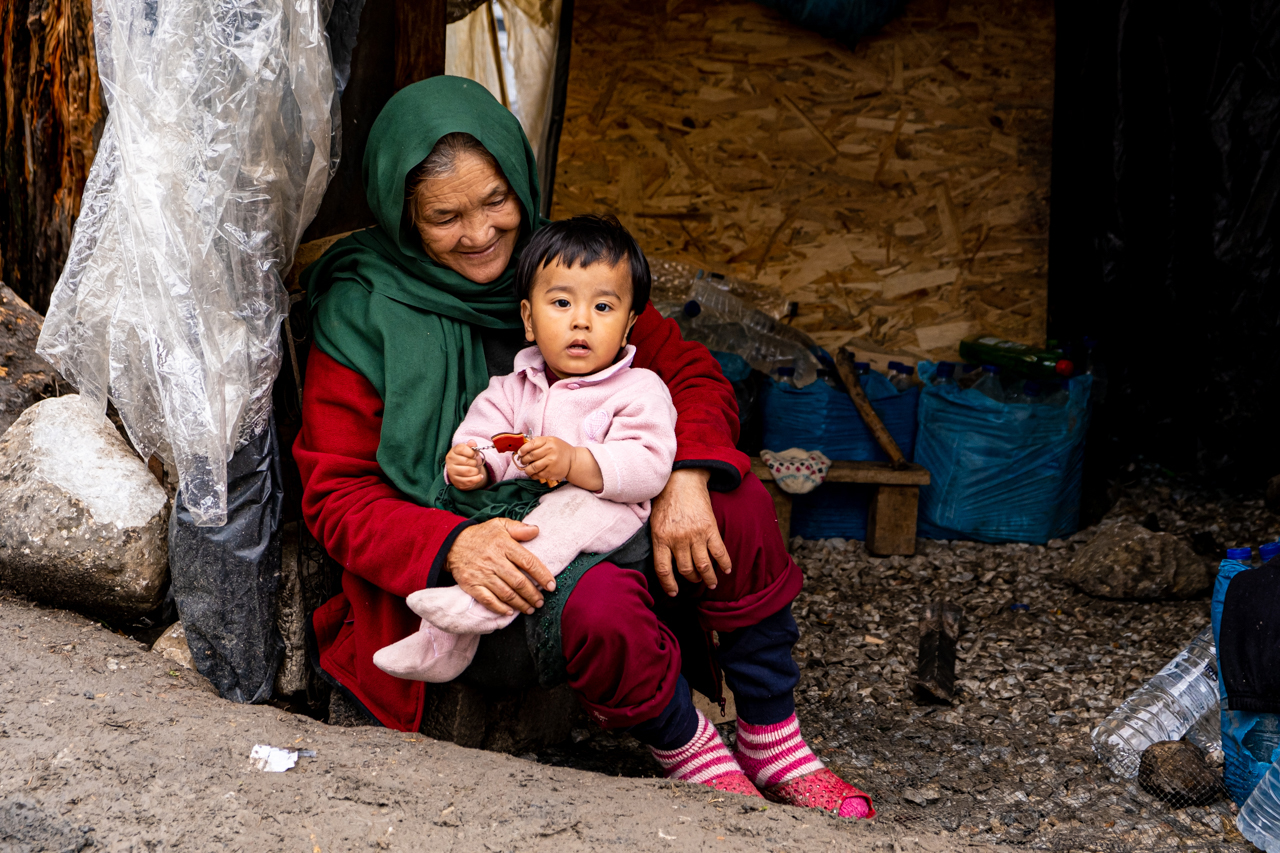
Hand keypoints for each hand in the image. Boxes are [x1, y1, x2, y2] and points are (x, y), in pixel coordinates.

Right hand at [445, 441, 487, 490]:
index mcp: (453, 452)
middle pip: (466, 461)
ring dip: (476, 471)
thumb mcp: (470, 451)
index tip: (474, 454)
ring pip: (468, 471)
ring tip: (476, 469)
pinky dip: (477, 478)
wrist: (463, 473)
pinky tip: (480, 476)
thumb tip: (472, 442)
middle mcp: (450, 462)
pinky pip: (469, 481)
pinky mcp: (457, 482)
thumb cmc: (467, 459)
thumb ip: (471, 446)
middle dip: (475, 462)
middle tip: (475, 463)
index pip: (461, 449)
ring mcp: (452, 473)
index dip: (471, 452)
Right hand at [446, 518, 555, 615]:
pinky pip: (488, 600)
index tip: (552, 585)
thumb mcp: (499, 524)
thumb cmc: (481, 535)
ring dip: (520, 603)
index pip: (528, 562)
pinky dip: (500, 608)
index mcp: (504, 545)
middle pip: (519, 582)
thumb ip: (519, 528)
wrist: (451, 543)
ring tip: (530, 608)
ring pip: (506, 593)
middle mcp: (494, 561)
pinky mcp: (471, 585)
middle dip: (533, 594)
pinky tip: (510, 612)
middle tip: (541, 601)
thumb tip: (536, 531)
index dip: (542, 575)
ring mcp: (482, 574)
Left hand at [517, 436, 573, 483]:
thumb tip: (522, 448)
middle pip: (530, 456)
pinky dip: (533, 475)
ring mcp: (551, 462)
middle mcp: (550, 451)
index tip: (520, 453)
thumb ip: (538, 442)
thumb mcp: (551, 441)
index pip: (531, 444)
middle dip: (523, 460)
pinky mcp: (551, 472)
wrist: (573, 460)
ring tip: (527, 468)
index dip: (523, 449)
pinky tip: (534, 473)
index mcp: (549, 441)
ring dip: (526, 469)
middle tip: (522, 461)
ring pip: (532, 468)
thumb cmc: (559, 449)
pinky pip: (537, 475)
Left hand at [650, 468, 730, 596]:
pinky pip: (719, 552)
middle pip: (686, 570)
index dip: (669, 584)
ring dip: (708, 578)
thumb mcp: (654, 522)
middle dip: (692, 579)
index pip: (663, 570)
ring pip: (703, 565)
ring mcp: (695, 534)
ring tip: (711, 583)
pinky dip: (724, 563)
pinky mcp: (710, 528)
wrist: (682, 480)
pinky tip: (726, 569)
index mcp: (661, 538)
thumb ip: (659, 541)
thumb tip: (664, 562)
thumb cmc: (666, 500)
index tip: (674, 592)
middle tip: (696, 581)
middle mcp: (678, 539)